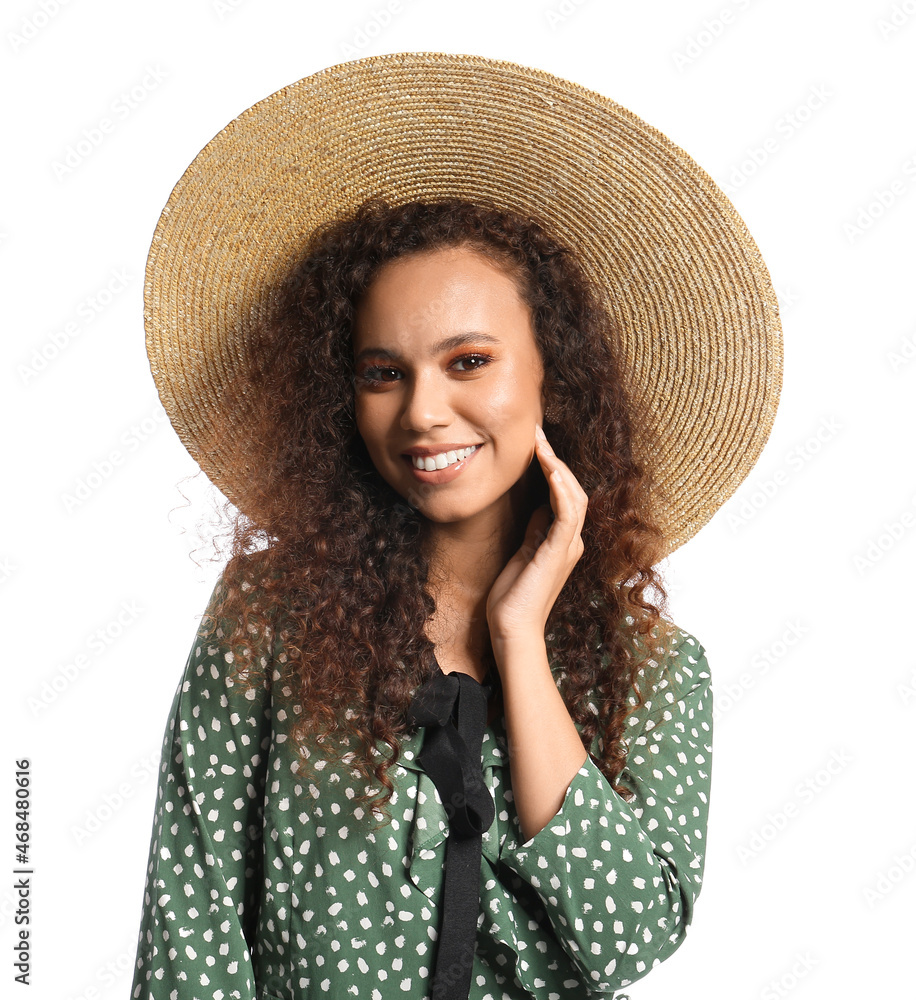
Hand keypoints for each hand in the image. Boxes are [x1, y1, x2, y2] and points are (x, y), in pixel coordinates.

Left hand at [486, 423, 588, 643]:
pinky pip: (567, 514)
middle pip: (572, 489)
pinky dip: (561, 490)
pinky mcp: (559, 552)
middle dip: (556, 459)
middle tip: (537, 432)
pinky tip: (550, 470)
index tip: (536, 443)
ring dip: (558, 467)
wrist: (512, 628)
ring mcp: (568, 546)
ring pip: (574, 496)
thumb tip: (538, 505)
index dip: (553, 467)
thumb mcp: (523, 553)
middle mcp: (572, 540)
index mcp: (563, 540)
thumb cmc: (513, 596)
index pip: (565, 494)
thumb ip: (535, 530)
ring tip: (542, 444)